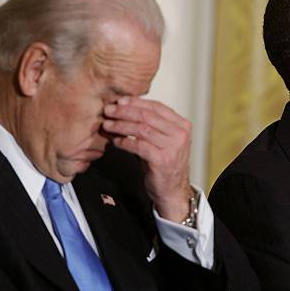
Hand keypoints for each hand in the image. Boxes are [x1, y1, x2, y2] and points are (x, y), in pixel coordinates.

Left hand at [103, 96, 192, 221]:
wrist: (173, 189)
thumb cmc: (165, 163)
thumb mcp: (164, 139)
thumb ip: (152, 123)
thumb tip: (126, 106)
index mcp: (182, 125)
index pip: (157, 107)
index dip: (136, 102)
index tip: (120, 101)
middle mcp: (180, 134)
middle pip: (147, 116)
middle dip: (125, 111)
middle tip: (109, 110)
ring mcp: (172, 147)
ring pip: (141, 129)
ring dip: (121, 126)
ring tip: (108, 125)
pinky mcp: (162, 160)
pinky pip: (138, 146)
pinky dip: (124, 142)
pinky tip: (115, 142)